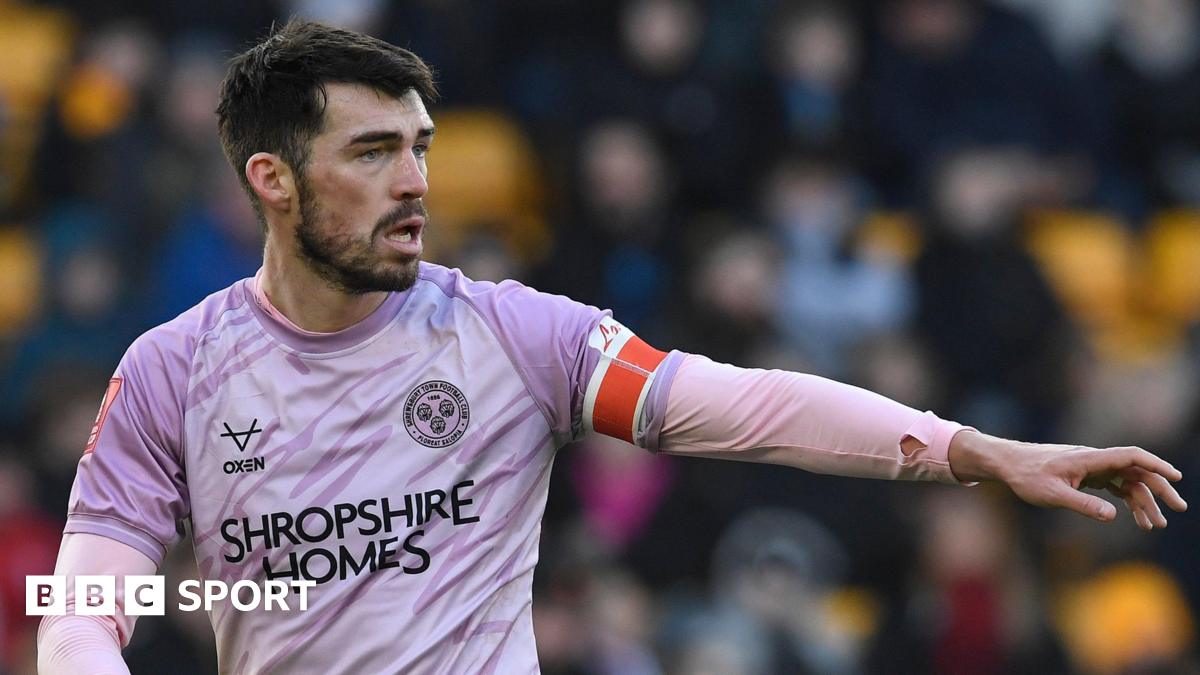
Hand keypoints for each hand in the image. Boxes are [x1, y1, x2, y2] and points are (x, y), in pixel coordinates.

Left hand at [947, 431, 1186, 529]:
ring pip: (1126, 481)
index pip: (1131, 456)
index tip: (1176, 477)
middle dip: (1158, 489)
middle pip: (1135, 470)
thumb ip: (1082, 505)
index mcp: (1089, 459)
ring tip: (1154, 525)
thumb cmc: (1026, 477)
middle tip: (1178, 509)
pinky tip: (1135, 518)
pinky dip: (1126, 501)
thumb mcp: (1052, 495)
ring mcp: (1091, 467)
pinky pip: (1114, 486)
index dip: (1156, 465)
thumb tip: (1113, 516)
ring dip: (1143, 500)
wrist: (1007, 465)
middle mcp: (1094, 460)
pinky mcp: (1085, 475)